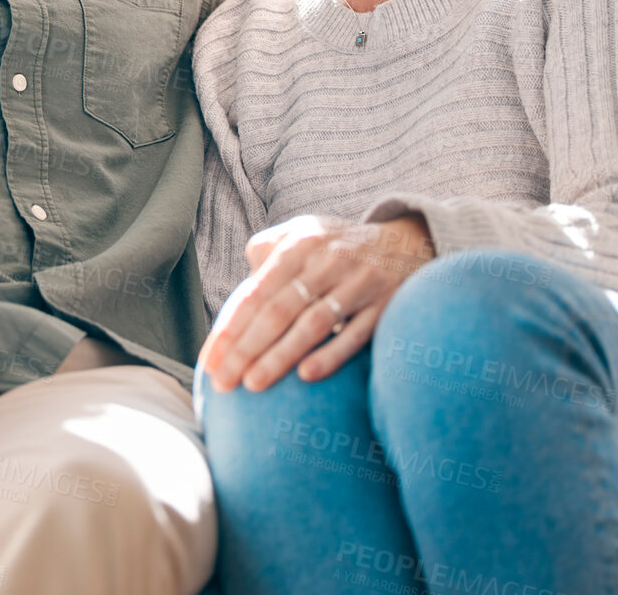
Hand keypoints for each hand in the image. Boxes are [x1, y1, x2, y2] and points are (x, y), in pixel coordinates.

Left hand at [199, 213, 434, 393]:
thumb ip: (266, 252)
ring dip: (280, 356)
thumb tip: (239, 291)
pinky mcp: (386, 304)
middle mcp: (327, 261)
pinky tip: (307, 376)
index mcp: (299, 244)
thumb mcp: (303, 232)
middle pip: (278, 310)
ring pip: (313, 323)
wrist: (407, 240)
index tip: (210, 362)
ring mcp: (358, 283)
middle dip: (246, 349)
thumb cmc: (338, 246)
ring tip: (254, 384)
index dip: (230, 328)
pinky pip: (356, 333)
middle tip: (223, 383)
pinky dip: (331, 354)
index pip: (256, 292)